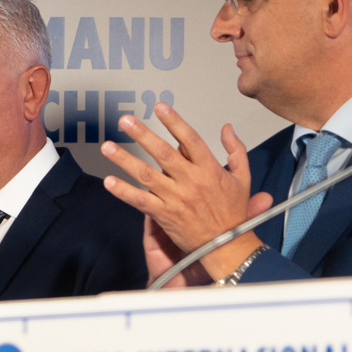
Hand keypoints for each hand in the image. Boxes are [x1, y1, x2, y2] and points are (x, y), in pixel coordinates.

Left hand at [100, 106, 265, 281]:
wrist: (227, 245)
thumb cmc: (234, 212)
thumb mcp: (243, 178)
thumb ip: (236, 150)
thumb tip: (227, 127)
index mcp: (209, 169)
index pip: (190, 139)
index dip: (174, 121)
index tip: (160, 106)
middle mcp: (191, 181)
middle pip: (163, 153)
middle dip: (142, 134)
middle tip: (125, 120)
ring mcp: (175, 198)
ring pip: (146, 175)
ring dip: (125, 160)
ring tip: (107, 147)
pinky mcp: (164, 215)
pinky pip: (140, 201)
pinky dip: (124, 192)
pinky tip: (109, 182)